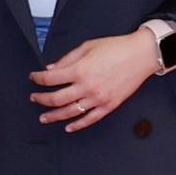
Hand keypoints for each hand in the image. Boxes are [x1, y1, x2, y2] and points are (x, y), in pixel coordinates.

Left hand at [27, 30, 161, 134]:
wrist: (141, 55)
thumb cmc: (116, 48)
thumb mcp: (87, 46)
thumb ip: (67, 59)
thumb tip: (50, 69)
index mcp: (80, 70)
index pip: (50, 79)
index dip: (38, 79)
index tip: (34, 78)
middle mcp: (87, 87)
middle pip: (56, 99)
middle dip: (41, 99)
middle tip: (34, 98)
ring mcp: (98, 98)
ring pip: (70, 112)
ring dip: (54, 116)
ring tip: (44, 118)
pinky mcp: (109, 105)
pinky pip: (90, 119)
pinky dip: (78, 125)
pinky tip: (68, 127)